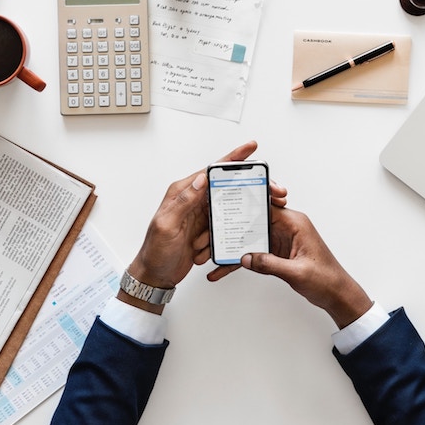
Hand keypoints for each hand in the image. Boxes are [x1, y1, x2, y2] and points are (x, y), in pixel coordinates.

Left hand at [123, 141, 283, 312]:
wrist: (155, 276)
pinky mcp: (206, 229)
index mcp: (182, 192)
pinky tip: (223, 243)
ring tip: (247, 219)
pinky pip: (224, 226)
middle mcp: (192, 200)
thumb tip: (202, 179)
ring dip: (235, 217)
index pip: (211, 171)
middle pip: (225, 186)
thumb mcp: (167, 225)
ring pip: (228, 207)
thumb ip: (184, 201)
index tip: (250, 148)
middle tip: (269, 189)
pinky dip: (226, 234)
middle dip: (246, 187)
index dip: (232, 159)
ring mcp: (200, 215)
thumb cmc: (155, 252)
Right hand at [210, 207, 371, 328]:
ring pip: (250, 237)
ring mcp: (280, 239)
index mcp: (295, 223)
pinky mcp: (277, 252)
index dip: (245, 204)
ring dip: (232, 246)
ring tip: (210, 253)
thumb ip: (270, 264)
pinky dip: (241, 260)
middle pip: (253, 220)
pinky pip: (254, 253)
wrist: (337, 294)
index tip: (226, 204)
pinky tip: (224, 269)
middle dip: (232, 226)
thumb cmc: (327, 279)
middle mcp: (286, 227)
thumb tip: (247, 258)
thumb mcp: (297, 272)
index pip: (266, 205)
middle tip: (210, 232)